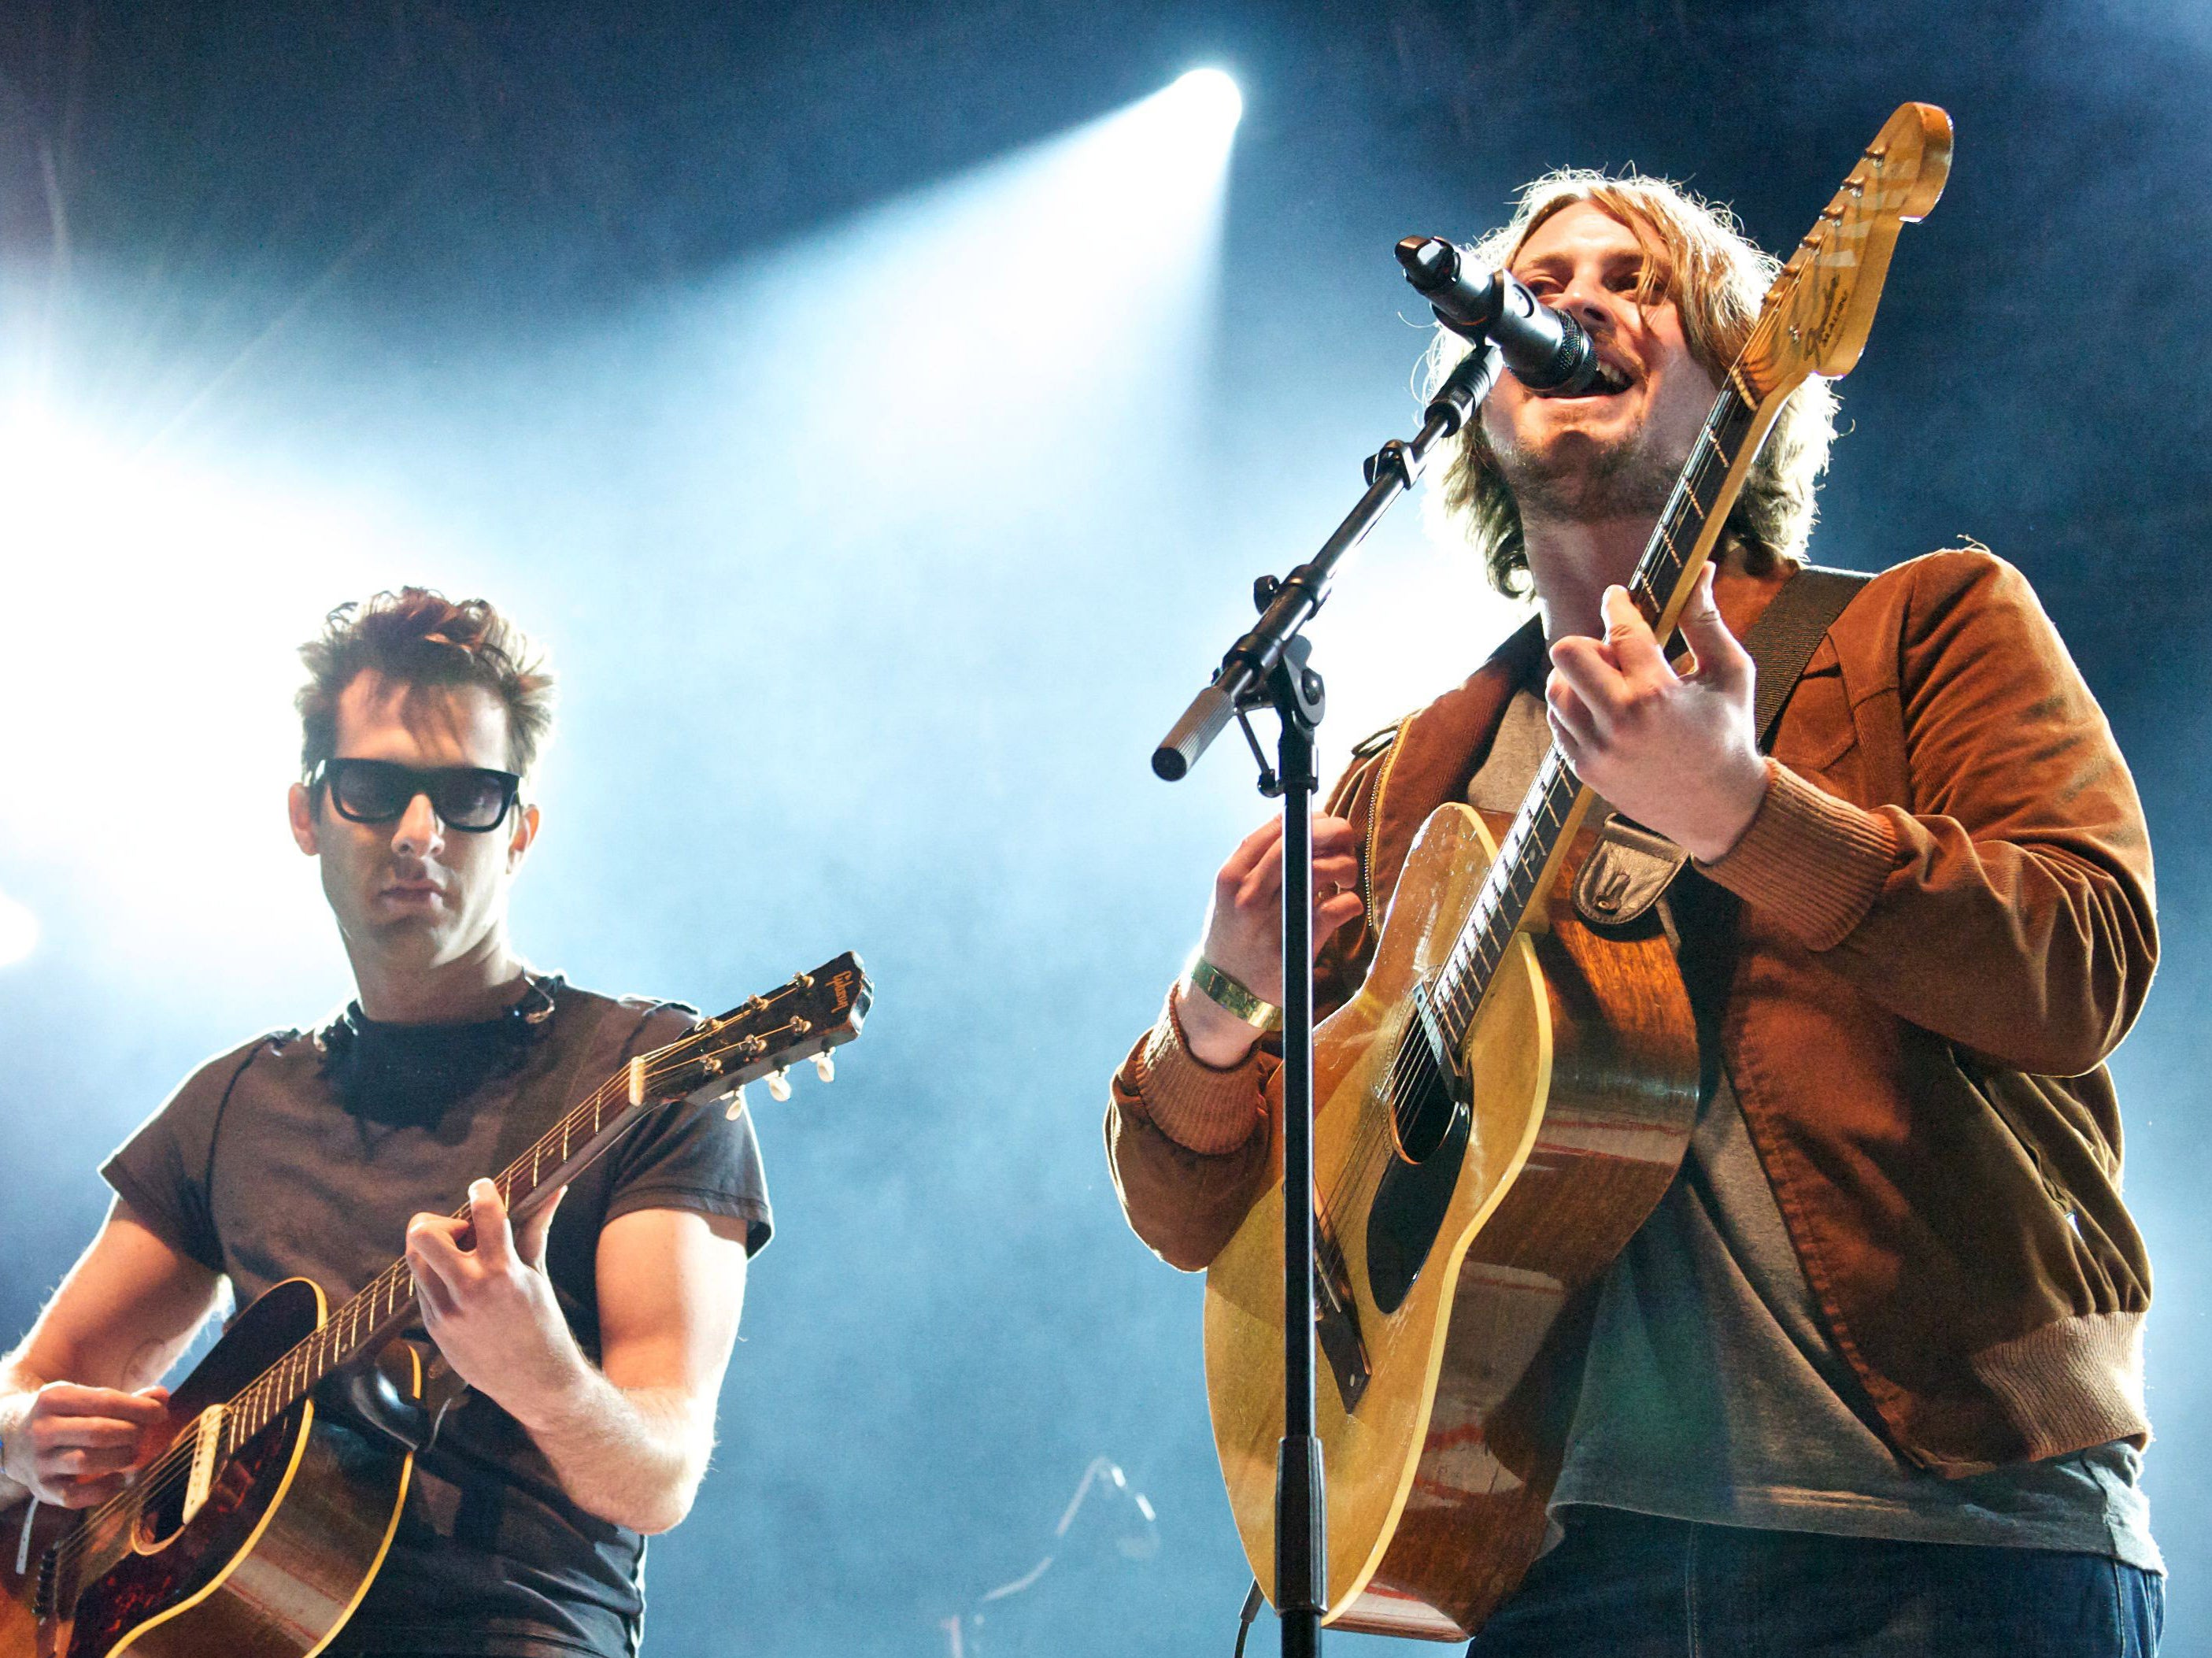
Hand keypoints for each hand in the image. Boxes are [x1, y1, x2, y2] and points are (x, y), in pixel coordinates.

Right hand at [1, 1382, 172, 1508]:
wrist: (12, 1437)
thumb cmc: (65, 1414)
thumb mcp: (85, 1398)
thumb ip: (126, 1399)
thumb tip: (162, 1397)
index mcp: (54, 1398)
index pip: (105, 1401)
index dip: (140, 1408)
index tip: (161, 1413)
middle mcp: (42, 1430)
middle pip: (99, 1432)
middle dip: (131, 1433)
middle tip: (143, 1434)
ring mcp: (39, 1462)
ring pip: (87, 1462)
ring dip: (120, 1459)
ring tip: (132, 1454)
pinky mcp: (41, 1489)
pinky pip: (74, 1496)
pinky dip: (103, 1491)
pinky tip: (118, 1480)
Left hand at [406, 1179, 580, 1424]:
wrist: (534, 1382)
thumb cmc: (542, 1322)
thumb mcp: (538, 1274)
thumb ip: (537, 1228)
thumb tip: (557, 1189)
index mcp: (503, 1273)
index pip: (484, 1214)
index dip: (481, 1191)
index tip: (481, 1187)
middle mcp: (470, 1291)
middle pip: (423, 1235)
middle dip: (437, 1223)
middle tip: (460, 1235)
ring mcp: (447, 1311)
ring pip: (415, 1258)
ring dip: (432, 1248)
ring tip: (459, 1259)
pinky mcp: (434, 1327)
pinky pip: (421, 1286)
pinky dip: (435, 1275)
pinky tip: (459, 1285)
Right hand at [1178, 814, 1363, 1065]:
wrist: (1225, 991)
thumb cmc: (1235, 934)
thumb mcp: (1230, 894)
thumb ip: (1256, 862)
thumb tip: (1299, 823)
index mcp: (1231, 876)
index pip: (1274, 830)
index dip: (1308, 820)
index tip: (1324, 822)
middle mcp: (1248, 894)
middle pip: (1299, 842)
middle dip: (1333, 833)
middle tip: (1345, 843)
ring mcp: (1272, 920)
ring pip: (1321, 869)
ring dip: (1345, 866)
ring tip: (1345, 878)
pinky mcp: (1297, 946)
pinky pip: (1336, 909)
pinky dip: (1350, 902)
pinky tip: (1346, 906)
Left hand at [1545, 564, 1768, 862]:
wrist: (1719, 810)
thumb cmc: (1729, 733)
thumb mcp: (1730, 673)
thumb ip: (1707, 620)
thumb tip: (1699, 569)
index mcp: (1656, 696)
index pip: (1621, 631)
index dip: (1618, 604)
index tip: (1619, 595)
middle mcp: (1619, 724)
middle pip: (1566, 653)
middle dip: (1590, 642)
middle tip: (1617, 654)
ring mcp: (1595, 751)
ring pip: (1555, 687)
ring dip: (1579, 677)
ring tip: (1615, 685)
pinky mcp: (1583, 769)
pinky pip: (1557, 720)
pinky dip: (1575, 706)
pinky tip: (1608, 710)